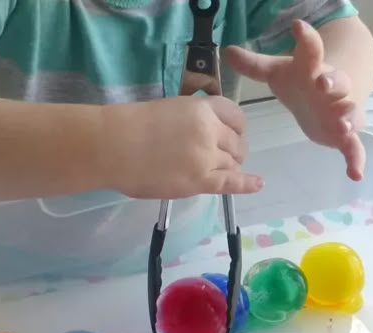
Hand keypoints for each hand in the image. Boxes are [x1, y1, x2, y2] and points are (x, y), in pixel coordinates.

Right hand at [103, 96, 262, 198]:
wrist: (114, 146)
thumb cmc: (130, 126)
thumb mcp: (168, 109)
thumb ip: (190, 120)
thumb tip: (199, 136)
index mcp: (202, 108)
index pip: (235, 115)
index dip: (236, 128)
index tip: (231, 134)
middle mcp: (210, 130)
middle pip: (237, 143)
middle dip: (233, 150)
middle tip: (222, 157)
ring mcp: (207, 157)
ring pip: (233, 164)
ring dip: (230, 167)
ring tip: (220, 172)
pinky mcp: (200, 181)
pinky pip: (230, 183)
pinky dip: (247, 184)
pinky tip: (258, 184)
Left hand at [225, 20, 365, 180]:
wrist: (325, 92)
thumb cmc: (299, 80)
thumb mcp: (277, 72)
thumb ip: (254, 65)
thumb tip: (227, 52)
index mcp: (313, 68)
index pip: (311, 50)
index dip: (307, 39)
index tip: (299, 27)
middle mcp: (331, 87)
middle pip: (337, 82)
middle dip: (332, 83)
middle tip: (323, 84)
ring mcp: (341, 110)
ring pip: (350, 112)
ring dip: (348, 118)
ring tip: (344, 127)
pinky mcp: (344, 133)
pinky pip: (354, 146)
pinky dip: (356, 159)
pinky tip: (355, 175)